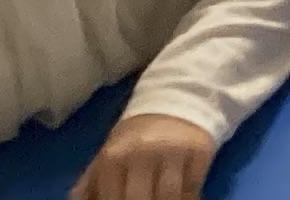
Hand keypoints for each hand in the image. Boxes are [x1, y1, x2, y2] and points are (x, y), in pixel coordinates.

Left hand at [73, 112, 214, 199]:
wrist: (175, 100)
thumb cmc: (135, 139)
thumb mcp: (107, 157)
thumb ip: (89, 186)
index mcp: (113, 158)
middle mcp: (143, 152)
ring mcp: (173, 151)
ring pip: (169, 198)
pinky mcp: (199, 150)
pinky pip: (193, 189)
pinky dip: (188, 199)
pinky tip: (182, 197)